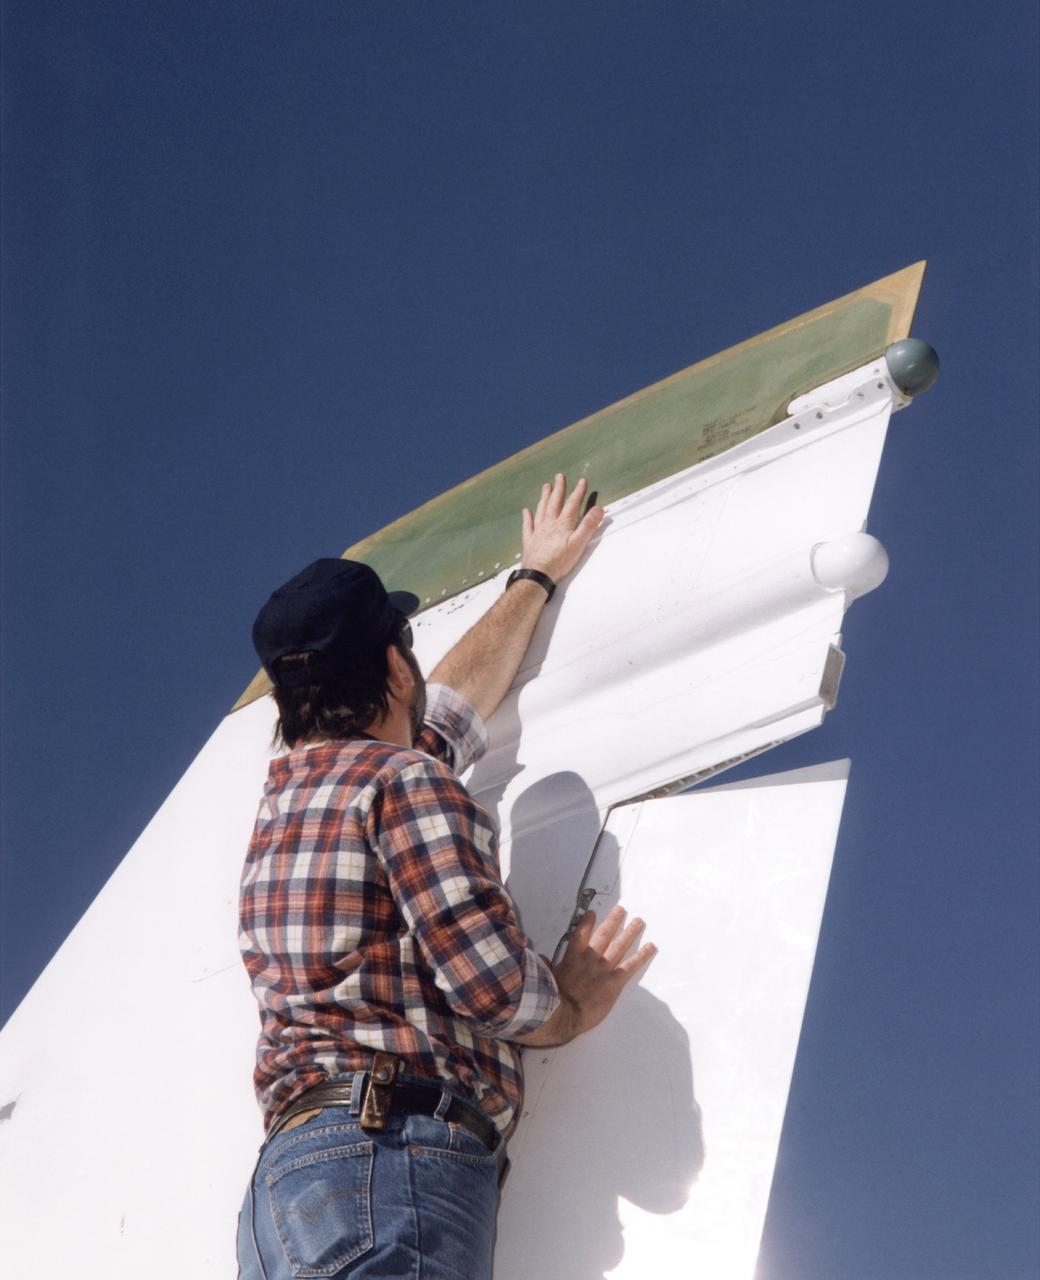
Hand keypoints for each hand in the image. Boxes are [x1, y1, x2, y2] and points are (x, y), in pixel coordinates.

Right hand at [514, 905, 655, 1045]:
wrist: (563, 1014)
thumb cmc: (552, 999)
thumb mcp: (546, 979)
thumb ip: (547, 966)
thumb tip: (542, 959)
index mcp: (572, 957)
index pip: (581, 934)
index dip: (587, 922)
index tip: (592, 913)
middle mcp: (590, 958)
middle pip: (604, 935)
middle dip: (613, 921)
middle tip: (621, 910)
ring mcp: (603, 968)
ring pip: (619, 945)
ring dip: (630, 932)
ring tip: (639, 922)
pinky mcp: (614, 981)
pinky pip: (631, 965)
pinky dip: (642, 955)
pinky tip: (650, 947)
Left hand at [521, 474, 604, 583]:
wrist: (537, 575)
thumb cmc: (559, 561)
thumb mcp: (579, 544)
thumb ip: (588, 525)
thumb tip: (598, 509)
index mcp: (563, 524)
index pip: (572, 504)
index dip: (578, 492)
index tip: (582, 481)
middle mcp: (549, 524)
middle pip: (554, 502)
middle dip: (559, 489)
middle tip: (559, 476)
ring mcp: (538, 532)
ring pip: (541, 510)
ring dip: (544, 497)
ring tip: (546, 487)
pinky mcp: (530, 541)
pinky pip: (527, 525)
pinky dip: (527, 517)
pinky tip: (526, 511)